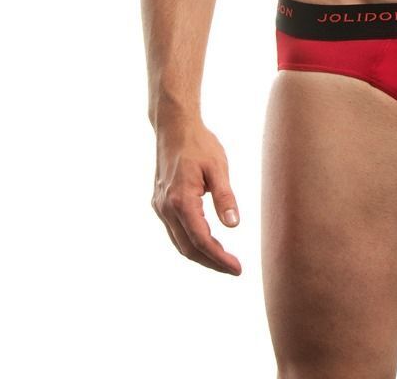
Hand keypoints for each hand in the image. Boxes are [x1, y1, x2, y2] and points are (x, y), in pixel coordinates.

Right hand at [151, 119, 241, 274]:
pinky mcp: (159, 203)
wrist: (174, 127)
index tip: (237, 268)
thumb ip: (225, 197)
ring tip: (223, 260)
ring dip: (200, 255)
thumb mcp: (218, 167)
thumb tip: (233, 225)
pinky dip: (190, 242)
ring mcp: (160, 206)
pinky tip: (206, 242)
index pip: (201, 240)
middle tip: (234, 269)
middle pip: (188, 248)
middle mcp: (166, 207)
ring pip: (179, 242)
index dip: (219, 258)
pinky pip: (174, 231)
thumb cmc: (199, 143)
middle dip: (211, 262)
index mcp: (181, 200)